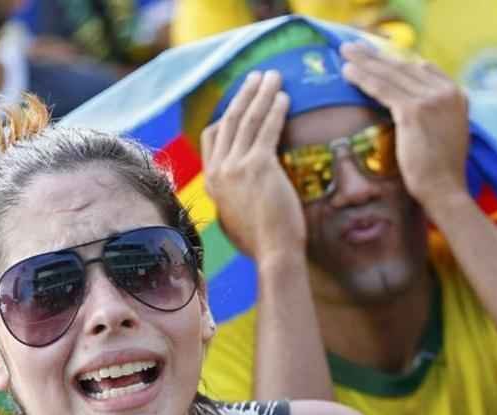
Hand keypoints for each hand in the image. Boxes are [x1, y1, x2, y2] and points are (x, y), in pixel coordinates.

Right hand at [201, 70, 306, 263]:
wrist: (272, 255)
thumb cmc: (262, 245)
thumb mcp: (236, 220)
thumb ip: (233, 201)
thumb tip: (240, 197)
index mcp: (212, 183)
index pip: (212, 138)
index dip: (226, 116)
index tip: (240, 103)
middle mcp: (219, 171)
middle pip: (229, 121)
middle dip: (244, 95)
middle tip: (256, 77)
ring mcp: (236, 167)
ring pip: (248, 119)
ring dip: (261, 93)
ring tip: (273, 76)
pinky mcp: (258, 166)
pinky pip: (267, 129)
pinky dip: (276, 109)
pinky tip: (284, 97)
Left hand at [340, 41, 468, 209]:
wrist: (446, 191)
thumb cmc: (441, 172)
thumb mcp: (445, 133)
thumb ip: (435, 114)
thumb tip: (412, 108)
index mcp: (457, 94)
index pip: (422, 68)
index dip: (396, 61)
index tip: (376, 57)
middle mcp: (447, 91)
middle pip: (404, 66)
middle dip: (376, 56)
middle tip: (354, 47)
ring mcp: (432, 99)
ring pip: (391, 74)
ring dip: (365, 62)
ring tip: (345, 52)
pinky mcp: (414, 111)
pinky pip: (382, 89)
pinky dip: (363, 78)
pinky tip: (347, 72)